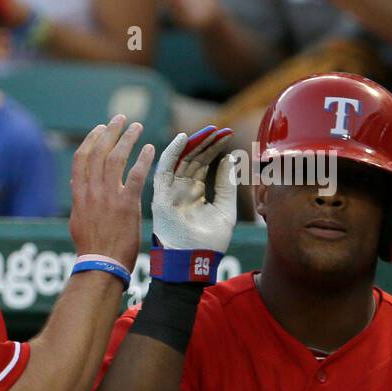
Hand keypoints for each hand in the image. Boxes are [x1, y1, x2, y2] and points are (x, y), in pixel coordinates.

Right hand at [68, 115, 153, 265]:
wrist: (102, 264)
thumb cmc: (91, 246)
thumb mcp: (78, 220)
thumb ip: (79, 199)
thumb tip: (75, 183)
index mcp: (79, 194)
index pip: (82, 158)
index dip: (91, 140)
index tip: (100, 128)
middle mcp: (91, 191)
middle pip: (99, 152)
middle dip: (110, 131)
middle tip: (120, 119)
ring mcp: (108, 197)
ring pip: (116, 158)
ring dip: (127, 139)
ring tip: (137, 127)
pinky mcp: (127, 205)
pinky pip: (135, 176)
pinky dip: (143, 159)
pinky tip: (150, 148)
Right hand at [151, 126, 236, 252]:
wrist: (193, 261)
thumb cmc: (209, 241)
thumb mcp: (225, 209)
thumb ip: (225, 184)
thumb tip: (230, 159)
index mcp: (194, 192)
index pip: (203, 163)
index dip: (214, 148)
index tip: (228, 134)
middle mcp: (181, 189)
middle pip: (192, 159)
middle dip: (206, 143)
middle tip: (221, 129)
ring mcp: (170, 191)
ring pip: (181, 161)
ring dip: (193, 144)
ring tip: (209, 131)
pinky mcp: (161, 195)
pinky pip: (164, 170)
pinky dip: (171, 154)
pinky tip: (183, 139)